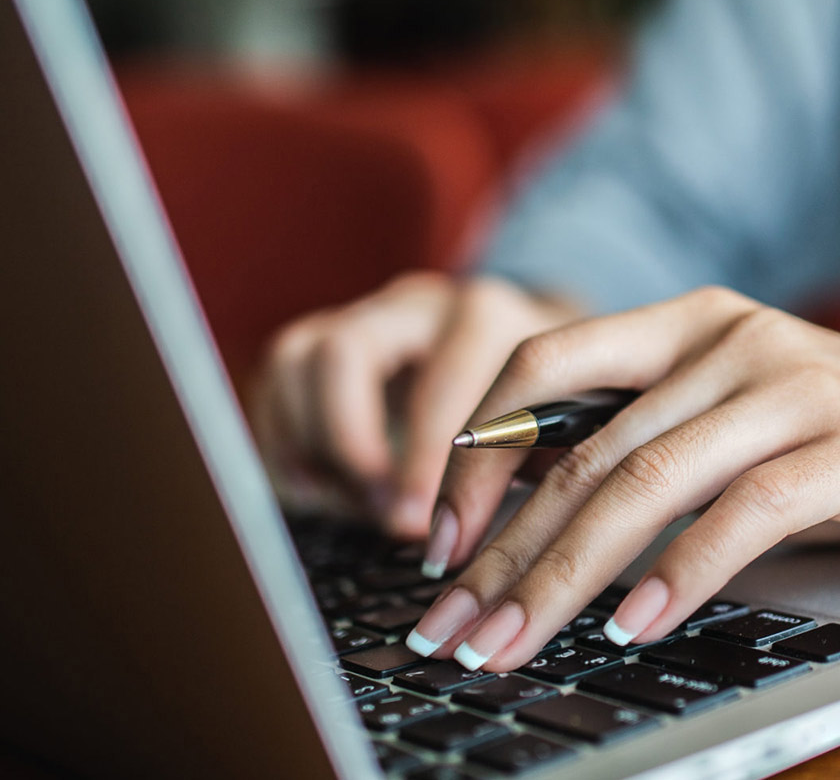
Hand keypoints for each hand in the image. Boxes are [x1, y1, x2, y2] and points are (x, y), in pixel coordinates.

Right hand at [252, 272, 580, 539]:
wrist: (542, 346)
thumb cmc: (552, 399)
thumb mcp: (560, 423)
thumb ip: (529, 463)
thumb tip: (482, 536)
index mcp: (483, 316)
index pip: (440, 382)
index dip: (422, 463)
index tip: (420, 525)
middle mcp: (417, 304)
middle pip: (342, 355)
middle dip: (350, 446)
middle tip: (379, 511)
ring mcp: (367, 314)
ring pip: (297, 360)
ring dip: (312, 442)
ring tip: (353, 501)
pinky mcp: (331, 338)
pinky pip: (279, 378)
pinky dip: (287, 439)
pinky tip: (322, 487)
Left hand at [404, 286, 839, 670]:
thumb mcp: (736, 425)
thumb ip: (646, 443)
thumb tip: (519, 522)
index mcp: (688, 322)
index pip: (541, 364)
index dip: (474, 456)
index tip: (436, 549)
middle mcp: (731, 338)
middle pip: (583, 449)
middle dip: (506, 553)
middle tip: (456, 630)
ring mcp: (793, 385)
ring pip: (646, 483)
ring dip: (567, 577)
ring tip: (518, 644)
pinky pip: (742, 513)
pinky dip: (678, 577)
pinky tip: (634, 627)